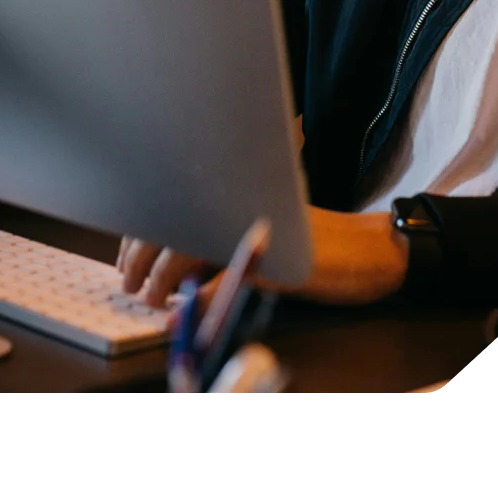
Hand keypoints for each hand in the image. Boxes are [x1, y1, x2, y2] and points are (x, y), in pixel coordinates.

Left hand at [117, 206, 408, 310]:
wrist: (369, 252)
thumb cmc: (317, 243)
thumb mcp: (263, 233)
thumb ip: (220, 236)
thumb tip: (166, 261)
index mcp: (242, 185)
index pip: (176, 196)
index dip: (143, 229)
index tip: (128, 257)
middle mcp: (246, 197)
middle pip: (174, 216)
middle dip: (141, 253)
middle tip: (130, 281)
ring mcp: (256, 225)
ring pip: (189, 245)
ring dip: (161, 276)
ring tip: (151, 296)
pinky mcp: (271, 259)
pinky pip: (219, 278)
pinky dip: (194, 297)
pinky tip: (179, 310)